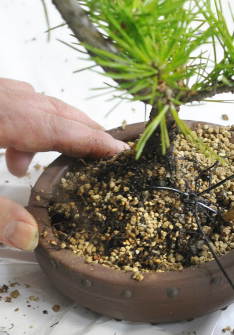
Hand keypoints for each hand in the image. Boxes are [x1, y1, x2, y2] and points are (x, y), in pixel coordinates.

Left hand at [0, 78, 127, 250]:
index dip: (93, 139)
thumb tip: (30, 237)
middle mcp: (0, 97)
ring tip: (51, 158)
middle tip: (105, 149)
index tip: (120, 150)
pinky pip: (16, 99)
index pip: (60, 127)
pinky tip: (12, 147)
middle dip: (84, 128)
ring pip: (36, 100)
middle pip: (55, 108)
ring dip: (54, 125)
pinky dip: (28, 118)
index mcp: (1, 117)